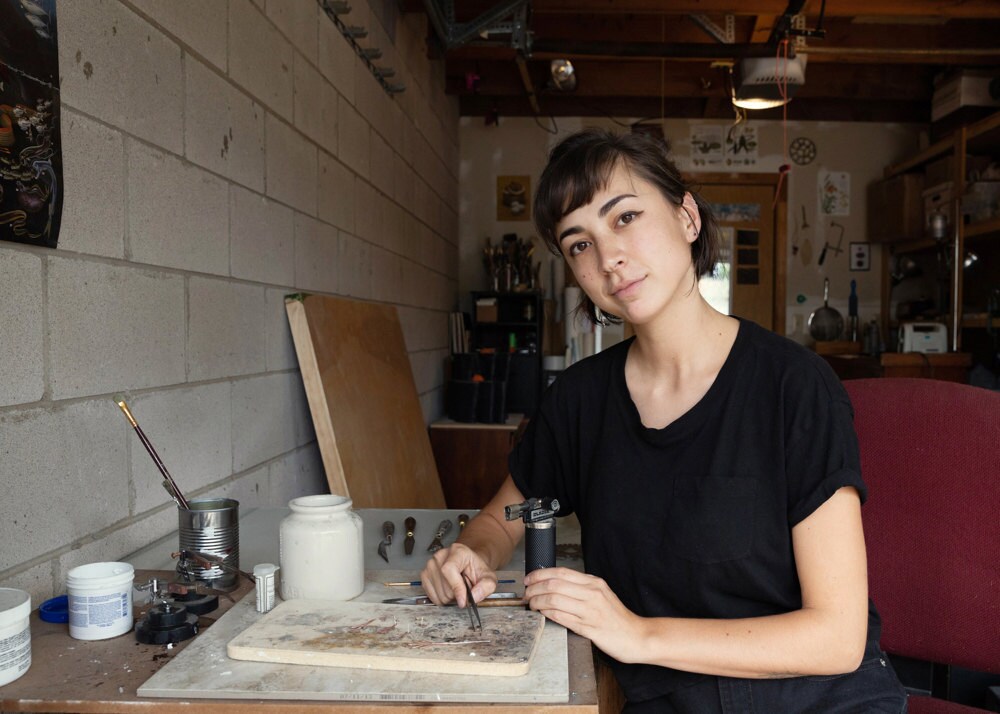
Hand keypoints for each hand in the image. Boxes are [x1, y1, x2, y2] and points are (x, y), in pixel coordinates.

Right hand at [420, 542, 498, 606]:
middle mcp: (441, 556)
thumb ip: (486, 587)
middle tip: (464, 589)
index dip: (456, 588)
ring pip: (438, 594)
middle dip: (456, 595)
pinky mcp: (424, 574)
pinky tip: (448, 590)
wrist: (468, 564)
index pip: (449, 570)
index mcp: (457, 551)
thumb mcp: (489, 577)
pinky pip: (431, 596)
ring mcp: (430, 564)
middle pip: (444, 586)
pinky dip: (441, 598)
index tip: (463, 601)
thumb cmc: (476, 569)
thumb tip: (474, 597)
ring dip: (449, 598)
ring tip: (456, 589)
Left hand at [524, 567, 644, 663]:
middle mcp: (592, 594)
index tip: (529, 579)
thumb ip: (581, 588)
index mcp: (594, 583)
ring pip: (554, 600)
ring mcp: (590, 611)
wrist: (636, 636)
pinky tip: (542, 614)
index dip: (540, 574)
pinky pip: (561, 617)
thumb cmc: (616, 617)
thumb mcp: (601, 594)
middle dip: (534, 588)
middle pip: (554, 584)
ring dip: (537, 602)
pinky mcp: (588, 628)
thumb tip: (555, 585)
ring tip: (531, 605)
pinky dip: (547, 614)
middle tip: (526, 593)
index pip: (561, 572)